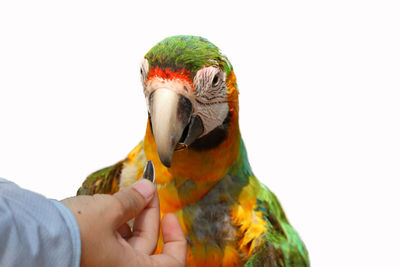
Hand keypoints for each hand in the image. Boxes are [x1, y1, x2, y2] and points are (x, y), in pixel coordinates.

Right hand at [61, 179, 186, 266]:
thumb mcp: (109, 211)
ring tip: (129, 194)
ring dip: (132, 215)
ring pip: (130, 240)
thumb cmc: (73, 234)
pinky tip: (112, 205)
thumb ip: (134, 200)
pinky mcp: (93, 255)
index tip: (171, 217)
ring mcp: (106, 263)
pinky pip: (113, 239)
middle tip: (147, 190)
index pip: (171, 262)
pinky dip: (117, 222)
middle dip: (149, 213)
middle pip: (148, 243)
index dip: (177, 239)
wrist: (35, 238)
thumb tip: (148, 189)